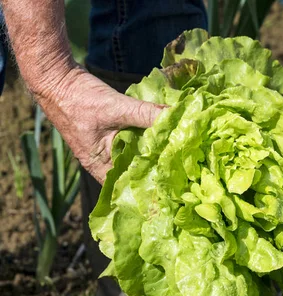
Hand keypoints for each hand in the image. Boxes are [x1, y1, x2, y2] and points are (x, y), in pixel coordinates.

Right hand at [35, 66, 164, 183]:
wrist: (57, 78)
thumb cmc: (80, 99)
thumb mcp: (116, 108)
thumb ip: (146, 114)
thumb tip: (176, 118)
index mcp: (99, 165)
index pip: (126, 185)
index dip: (148, 186)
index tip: (171, 182)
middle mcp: (102, 161)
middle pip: (133, 171)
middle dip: (155, 169)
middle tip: (180, 168)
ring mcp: (106, 147)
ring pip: (133, 156)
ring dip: (152, 153)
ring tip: (177, 154)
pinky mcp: (111, 133)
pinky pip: (131, 141)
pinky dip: (145, 138)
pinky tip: (164, 135)